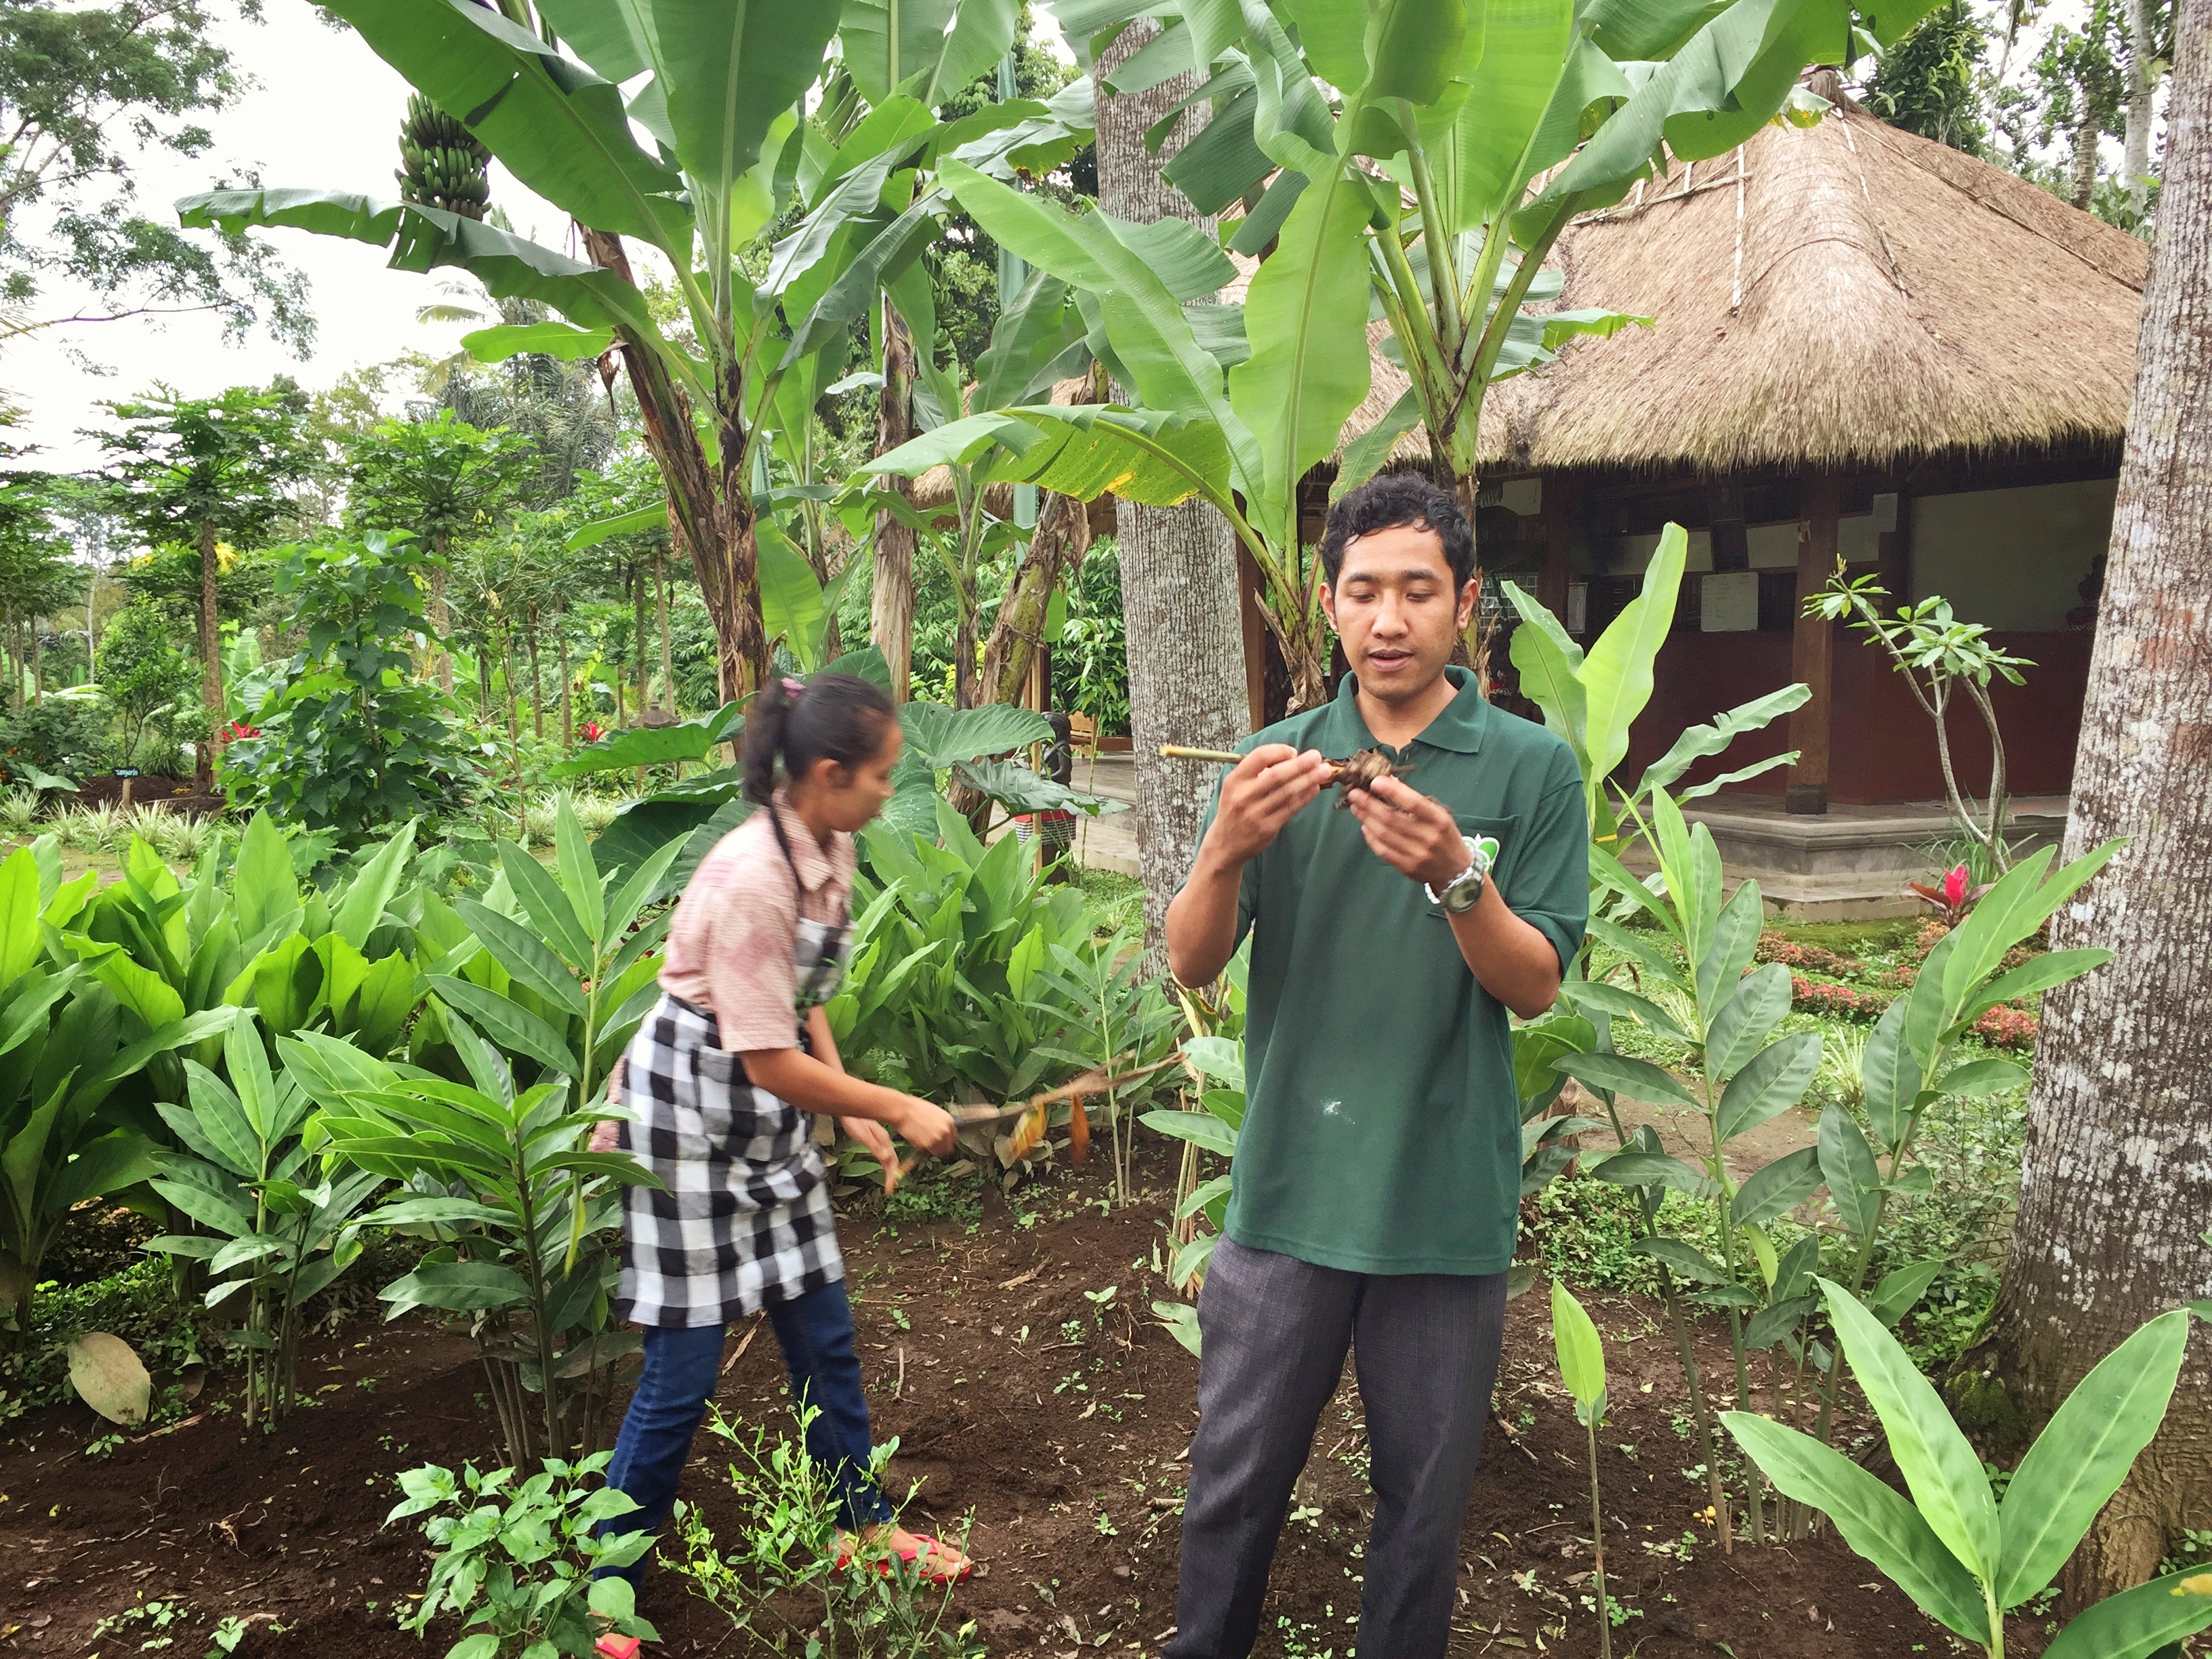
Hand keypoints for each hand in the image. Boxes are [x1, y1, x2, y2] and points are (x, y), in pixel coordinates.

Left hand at [840, 1115, 900, 1192]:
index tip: (890, 1189)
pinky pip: (884, 1151)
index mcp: (883, 1140)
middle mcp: (884, 1140)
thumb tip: (886, 1159)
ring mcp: (880, 1138)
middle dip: (892, 1175)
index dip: (891, 1176)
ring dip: (890, 1169)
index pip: (890, 1161)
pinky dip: (886, 1160)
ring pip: (889, 1155)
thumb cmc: (854, 1120)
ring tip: (890, 1180)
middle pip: (892, 1160)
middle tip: (890, 1188)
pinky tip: (885, 1163)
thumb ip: (875, 1146)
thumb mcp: (863, 1134)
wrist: (849, 1107)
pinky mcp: (874, 1137)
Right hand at [892, 1096, 958, 1157]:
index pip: (954, 1138)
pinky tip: (918, 1141)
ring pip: (940, 1152)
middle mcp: (946, 1131)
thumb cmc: (915, 1109)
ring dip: (933, 1150)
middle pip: (949, 1147)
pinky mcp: (929, 1145)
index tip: (942, 1141)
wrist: (903, 1110)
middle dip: (941, 1146)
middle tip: (932, 1144)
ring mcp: (938, 1139)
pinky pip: (929, 1152)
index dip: (946, 1140)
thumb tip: (943, 1131)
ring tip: (924, 1143)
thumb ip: (941, 1123)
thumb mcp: (935, 1113)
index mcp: (950, 1121)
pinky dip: (924, 1150)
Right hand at [1204, 744, 1333, 864]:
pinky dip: (1304, 797)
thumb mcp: (1235, 786)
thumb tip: (1288, 758)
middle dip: (1300, 765)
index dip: (1279, 751)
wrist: (1225, 844)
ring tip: (1324, 771)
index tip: (1293, 752)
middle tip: (1317, 757)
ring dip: (1308, 780)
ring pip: (1287, 792)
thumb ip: (1256, 772)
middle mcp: (1243, 796)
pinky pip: (1290, 809)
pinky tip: (1314, 789)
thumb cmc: (1234, 809)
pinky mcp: (1268, 828)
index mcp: (1235, 780)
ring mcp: (1256, 813)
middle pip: (1276, 775)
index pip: (1259, 757)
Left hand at [1348, 774, 1472, 889]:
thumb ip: (1414, 800)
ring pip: (1383, 834)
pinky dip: (1370, 837)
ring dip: (1366, 819)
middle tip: (1355, 794)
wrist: (1456, 870)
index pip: (1412, 803)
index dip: (1391, 791)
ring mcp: (1416, 854)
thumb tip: (1389, 781)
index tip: (1374, 781)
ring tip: (1356, 807)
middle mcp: (1428, 837)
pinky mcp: (1406, 867)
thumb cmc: (1445, 836)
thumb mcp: (1438, 815)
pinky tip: (1365, 826)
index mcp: (1438, 820)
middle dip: (1369, 804)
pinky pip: (1382, 850)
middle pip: (1391, 818)